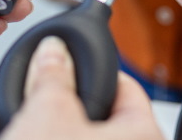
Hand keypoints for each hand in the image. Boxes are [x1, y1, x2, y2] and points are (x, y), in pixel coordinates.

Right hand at [0, 37, 162, 139]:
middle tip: (45, 93)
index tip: (69, 59)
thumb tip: (53, 50)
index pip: (127, 84)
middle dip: (74, 99)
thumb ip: (52, 74)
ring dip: (63, 125)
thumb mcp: (46, 114)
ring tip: (36, 125)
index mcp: (145, 134)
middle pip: (108, 110)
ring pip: (90, 133)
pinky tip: (36, 137)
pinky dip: (60, 138)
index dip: (93, 65)